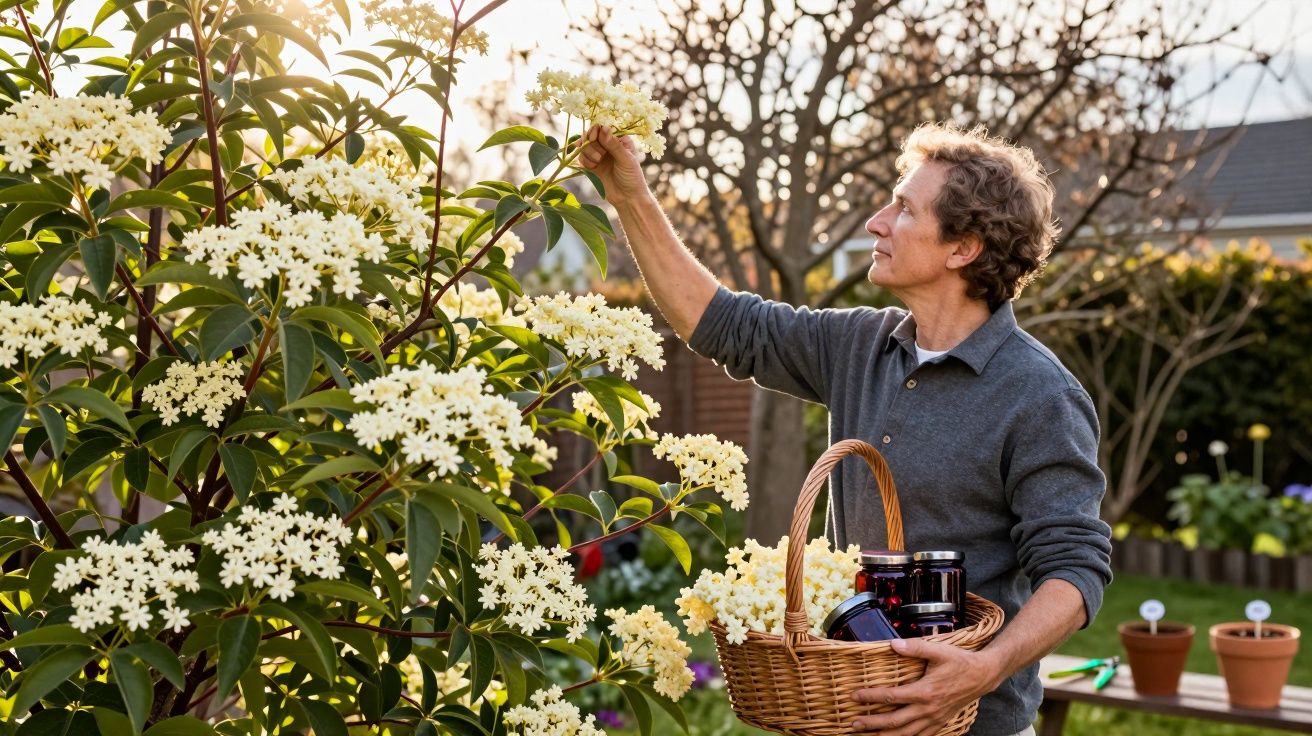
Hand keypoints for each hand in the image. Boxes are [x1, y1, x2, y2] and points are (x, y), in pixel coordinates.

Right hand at [577, 125, 649, 205]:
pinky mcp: (593, 165)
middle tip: (600, 157)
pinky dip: (585, 161)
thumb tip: (603, 128)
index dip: (595, 130)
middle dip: (591, 145)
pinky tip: (593, 168)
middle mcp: (609, 145)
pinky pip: (582, 157)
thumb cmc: (632, 177)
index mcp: (620, 139)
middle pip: (591, 135)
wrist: (628, 199)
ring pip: (585, 146)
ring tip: (597, 163)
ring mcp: (600, 155)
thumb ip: (613, 144)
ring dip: (588, 153)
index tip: (592, 138)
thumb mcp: (625, 159)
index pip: (604, 127)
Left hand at [850, 638, 1002, 735]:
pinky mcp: (940, 722)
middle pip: (895, 721)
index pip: (891, 697)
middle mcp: (928, 709)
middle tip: (854, 724)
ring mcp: (935, 718)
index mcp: (925, 691)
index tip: (855, 695)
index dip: (871, 697)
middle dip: (872, 724)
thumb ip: (915, 647)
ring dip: (886, 735)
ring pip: (907, 733)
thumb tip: (892, 644)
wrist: (983, 676)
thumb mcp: (938, 650)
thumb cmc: (960, 662)